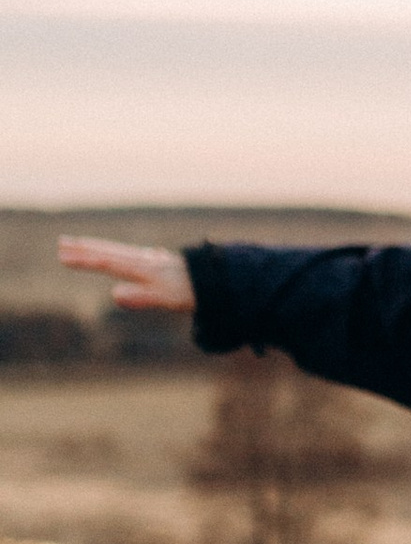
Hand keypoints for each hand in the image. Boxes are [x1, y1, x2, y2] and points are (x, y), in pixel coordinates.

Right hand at [58, 236, 194, 312]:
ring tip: (80, 244)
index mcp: (141, 268)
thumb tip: (114, 294)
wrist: (216, 280)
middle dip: (84, 248)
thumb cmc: (188, 292)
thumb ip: (140, 296)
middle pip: (109, 252)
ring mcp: (150, 259)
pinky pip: (129, 254)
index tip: (63, 257)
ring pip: (118, 251)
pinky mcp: (158, 262)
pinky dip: (115, 252)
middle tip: (61, 244)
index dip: (84, 260)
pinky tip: (117, 253)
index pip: (106, 262)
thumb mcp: (164, 299)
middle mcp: (143, 259)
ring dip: (97, 248)